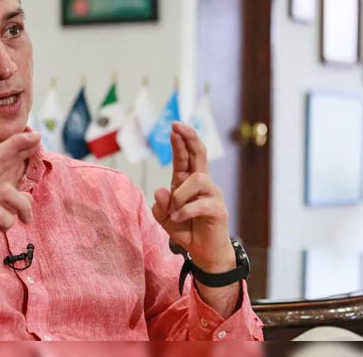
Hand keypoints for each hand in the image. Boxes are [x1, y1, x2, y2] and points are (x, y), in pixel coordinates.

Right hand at [0, 132, 40, 268]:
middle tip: (38, 140)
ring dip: (22, 204)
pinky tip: (3, 229)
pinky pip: (0, 215)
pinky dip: (9, 221)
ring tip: (26, 218)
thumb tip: (26, 196)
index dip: (13, 144)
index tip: (34, 136)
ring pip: (5, 191)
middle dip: (16, 145)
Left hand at [151, 122, 234, 272]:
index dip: (180, 141)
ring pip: (197, 179)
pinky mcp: (218, 209)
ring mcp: (212, 195)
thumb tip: (161, 191)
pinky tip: (178, 217)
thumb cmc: (185, 229)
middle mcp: (201, 183)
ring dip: (180, 194)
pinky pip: (201, 203)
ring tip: (174, 210)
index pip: (184, 156)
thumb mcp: (164, 218)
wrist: (203, 252)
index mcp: (186, 181)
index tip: (173, 126)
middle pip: (199, 154)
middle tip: (178, 127)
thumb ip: (159, 205)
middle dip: (189, 138)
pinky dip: (185, 210)